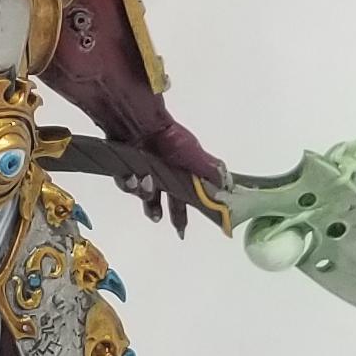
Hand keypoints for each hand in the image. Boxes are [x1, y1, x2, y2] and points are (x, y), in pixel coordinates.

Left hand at [114, 114, 226, 238]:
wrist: (143, 123)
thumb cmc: (171, 139)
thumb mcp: (195, 155)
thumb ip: (211, 171)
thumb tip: (229, 186)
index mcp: (181, 174)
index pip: (184, 200)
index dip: (181, 216)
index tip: (180, 232)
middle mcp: (162, 175)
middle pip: (161, 202)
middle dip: (160, 211)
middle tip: (159, 218)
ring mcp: (144, 172)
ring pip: (144, 194)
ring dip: (146, 193)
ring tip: (148, 183)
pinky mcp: (126, 168)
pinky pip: (127, 184)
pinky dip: (130, 182)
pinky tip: (133, 176)